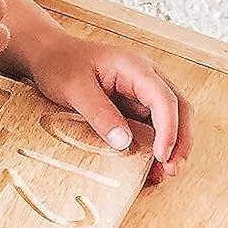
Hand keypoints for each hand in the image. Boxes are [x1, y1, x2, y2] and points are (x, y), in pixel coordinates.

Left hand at [21, 25, 190, 184]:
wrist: (48, 54)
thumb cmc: (60, 64)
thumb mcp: (74, 88)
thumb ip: (99, 113)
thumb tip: (124, 142)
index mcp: (134, 66)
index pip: (163, 98)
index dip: (169, 128)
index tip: (162, 155)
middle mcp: (145, 76)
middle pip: (177, 108)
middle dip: (179, 140)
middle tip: (171, 169)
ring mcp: (141, 90)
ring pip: (170, 118)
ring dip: (171, 144)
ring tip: (163, 172)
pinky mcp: (134, 103)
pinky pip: (152, 124)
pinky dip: (155, 144)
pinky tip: (149, 164)